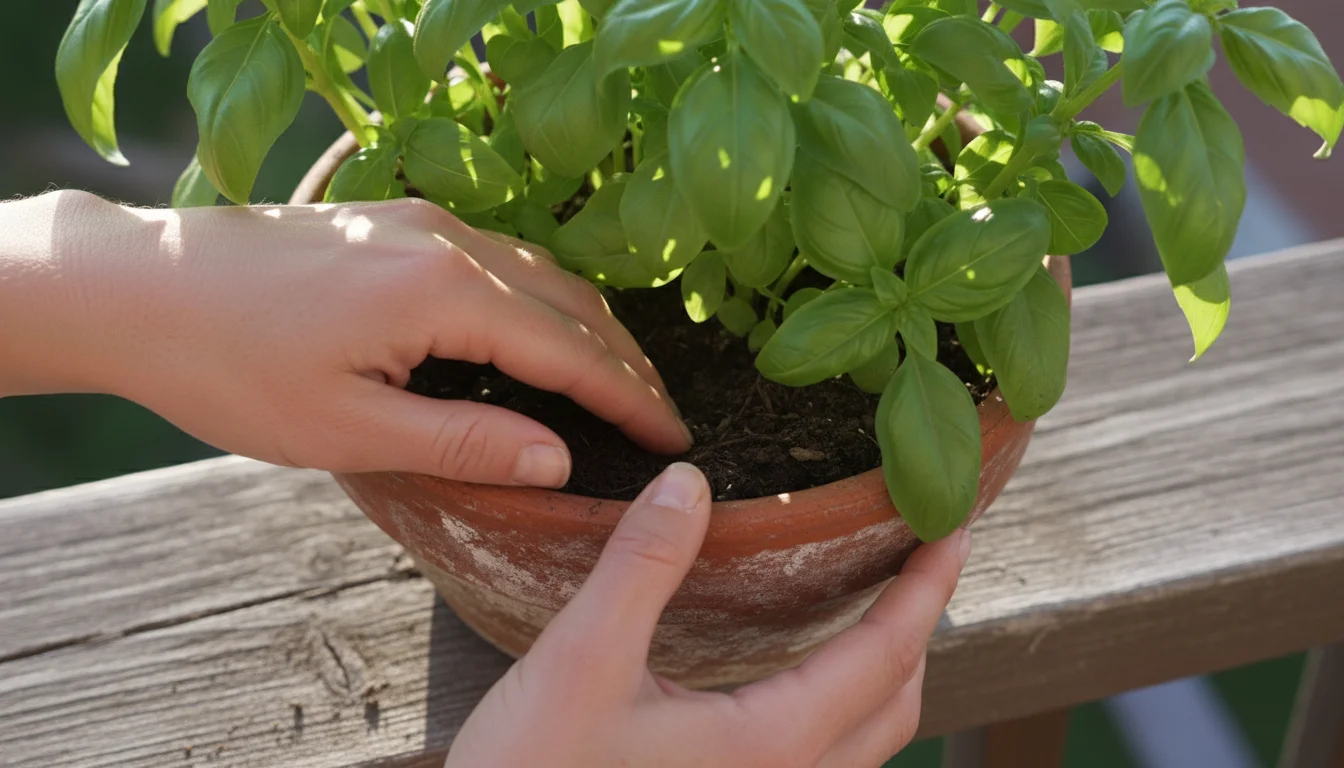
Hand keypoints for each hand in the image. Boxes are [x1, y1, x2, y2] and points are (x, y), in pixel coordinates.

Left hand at [0, 192, 689, 484]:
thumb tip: (560, 458)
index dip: (629, 398)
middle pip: (571, 301)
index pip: (570, 350)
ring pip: (541, 273)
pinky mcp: (396, 221)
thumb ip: (464, 440)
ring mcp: (420, 220)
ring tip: (620, 381)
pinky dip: (543, 301)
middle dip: (625, 361)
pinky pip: (500, 258)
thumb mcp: (347, 428)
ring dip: (589, 327)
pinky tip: (543, 335)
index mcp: (443, 291)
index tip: (674, 434)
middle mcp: (447, 240)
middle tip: (662, 415)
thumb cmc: (229, 368)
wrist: (137, 288)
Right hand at [448, 462, 970, 767]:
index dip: (927, 586)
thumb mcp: (580, 661)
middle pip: (896, 703)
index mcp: (770, 743)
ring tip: (876, 606)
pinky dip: (844, 706)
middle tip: (922, 558)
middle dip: (920, 626)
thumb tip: (687, 483)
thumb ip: (641, 567)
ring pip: (865, 742)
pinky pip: (824, 762)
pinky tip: (798, 676)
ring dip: (887, 672)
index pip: (884, 654)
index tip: (954, 527)